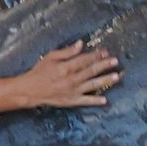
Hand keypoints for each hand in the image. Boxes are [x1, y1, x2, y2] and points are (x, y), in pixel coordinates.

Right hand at [0, 41, 120, 112]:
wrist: (29, 90)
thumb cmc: (39, 72)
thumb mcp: (50, 57)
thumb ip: (66, 52)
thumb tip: (81, 44)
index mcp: (66, 67)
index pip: (85, 59)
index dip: (96, 55)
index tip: (105, 51)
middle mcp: (71, 79)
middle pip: (91, 71)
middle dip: (104, 65)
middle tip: (115, 61)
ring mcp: (72, 91)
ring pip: (92, 85)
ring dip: (105, 80)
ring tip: (116, 77)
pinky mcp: (71, 101)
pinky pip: (85, 101)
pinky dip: (95, 101)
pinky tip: (105, 100)